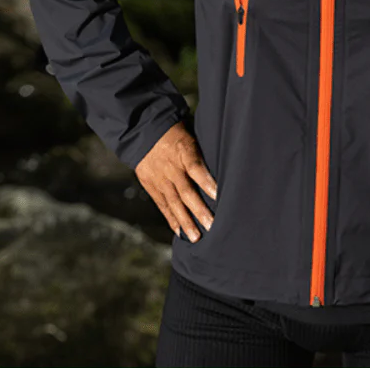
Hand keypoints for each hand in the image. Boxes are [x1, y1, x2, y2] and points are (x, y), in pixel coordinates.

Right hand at [134, 121, 216, 241]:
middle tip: (211, 225)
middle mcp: (171, 168)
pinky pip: (162, 205)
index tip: (218, 195)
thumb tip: (225, 164)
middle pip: (185, 191)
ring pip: (174, 203)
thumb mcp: (192, 135)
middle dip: (199, 210)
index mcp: (183, 151)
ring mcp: (160, 179)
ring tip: (196, 237)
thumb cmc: (176, 133)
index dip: (206, 181)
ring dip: (185, 221)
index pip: (196, 167)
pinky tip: (180, 232)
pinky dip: (171, 219)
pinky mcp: (151, 186)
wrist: (144, 131)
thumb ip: (204, 151)